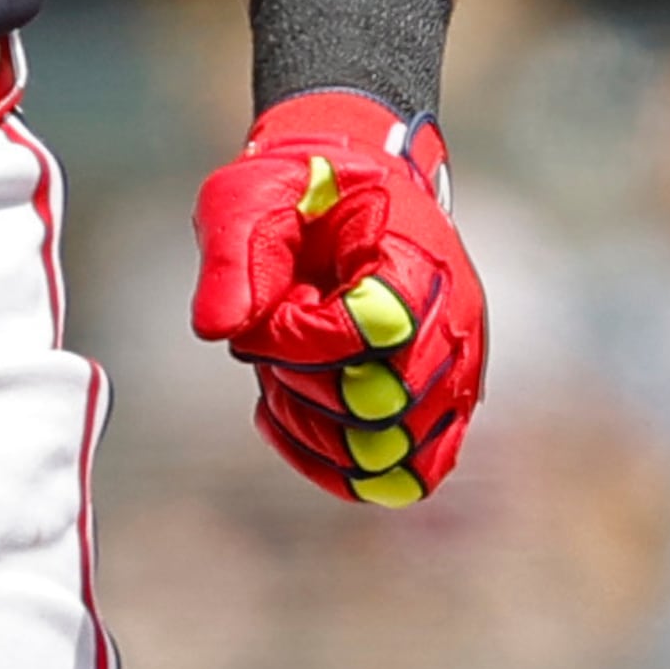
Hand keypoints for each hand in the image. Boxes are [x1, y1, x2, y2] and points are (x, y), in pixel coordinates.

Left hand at [189, 92, 485, 506]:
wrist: (348, 190)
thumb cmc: (301, 191)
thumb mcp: (248, 198)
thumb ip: (231, 257)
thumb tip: (218, 329)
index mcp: (416, 261)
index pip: (373, 333)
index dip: (300, 336)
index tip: (270, 307)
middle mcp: (451, 327)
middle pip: (380, 407)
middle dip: (303, 383)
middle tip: (273, 340)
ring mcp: (451, 376)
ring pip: (390, 458)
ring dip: (313, 429)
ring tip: (281, 376)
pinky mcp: (437, 411)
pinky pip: (404, 478)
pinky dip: (335, 467)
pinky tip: (288, 413)